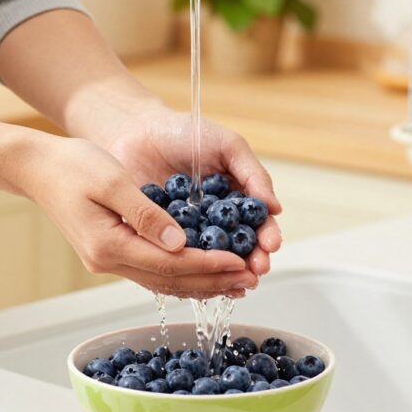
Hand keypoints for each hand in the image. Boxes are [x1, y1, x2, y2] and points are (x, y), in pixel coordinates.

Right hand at [10, 134, 258, 297]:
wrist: (36, 168)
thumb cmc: (72, 165)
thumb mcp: (112, 180)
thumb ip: (146, 214)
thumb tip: (180, 242)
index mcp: (109, 245)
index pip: (169, 263)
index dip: (208, 265)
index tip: (239, 262)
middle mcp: (108, 261)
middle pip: (170, 281)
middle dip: (213, 280)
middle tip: (250, 278)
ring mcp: (108, 262)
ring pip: (163, 282)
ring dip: (201, 283)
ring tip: (237, 283)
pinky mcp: (111, 255)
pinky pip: (154, 272)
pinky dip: (183, 275)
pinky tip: (206, 274)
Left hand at [98, 109, 282, 276]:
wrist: (136, 131)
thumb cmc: (184, 133)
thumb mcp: (226, 146)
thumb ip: (252, 174)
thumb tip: (275, 208)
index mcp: (235, 199)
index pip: (258, 224)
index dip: (266, 236)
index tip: (270, 246)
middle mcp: (215, 221)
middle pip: (239, 249)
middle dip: (250, 261)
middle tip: (256, 270)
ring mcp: (189, 233)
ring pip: (210, 260)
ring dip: (223, 272)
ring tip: (233, 280)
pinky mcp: (161, 240)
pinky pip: (177, 260)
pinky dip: (188, 272)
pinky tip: (197, 279)